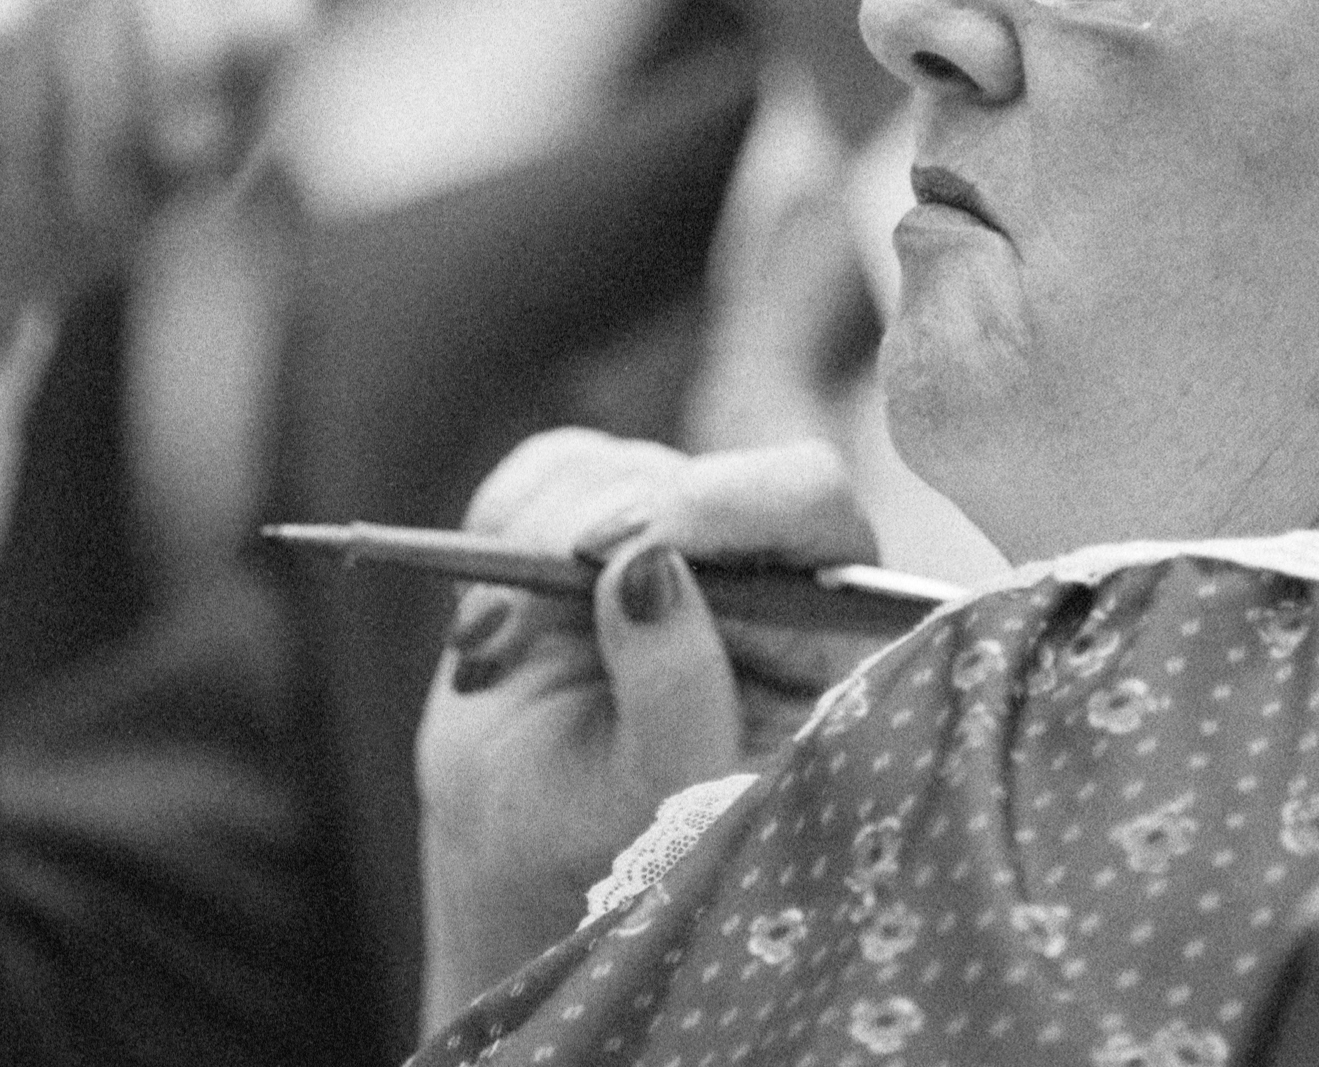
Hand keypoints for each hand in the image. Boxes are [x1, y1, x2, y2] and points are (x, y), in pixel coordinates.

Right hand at [414, 432, 878, 1026]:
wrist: (533, 845)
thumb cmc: (622, 844)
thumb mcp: (658, 797)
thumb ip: (676, 691)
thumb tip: (651, 568)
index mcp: (825, 630)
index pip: (809, 502)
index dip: (724, 503)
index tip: (631, 551)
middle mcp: (770, 562)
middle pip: (706, 477)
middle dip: (605, 534)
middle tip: (527, 600)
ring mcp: (683, 526)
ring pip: (613, 474)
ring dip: (535, 557)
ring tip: (493, 653)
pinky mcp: (603, 504)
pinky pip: (548, 473)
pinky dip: (501, 537)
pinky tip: (492, 628)